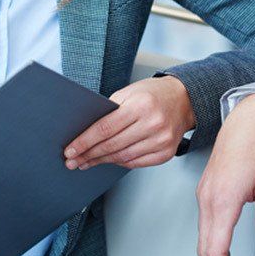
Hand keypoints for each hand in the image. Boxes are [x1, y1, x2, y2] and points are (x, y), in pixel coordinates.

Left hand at [63, 76, 194, 169]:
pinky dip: (119, 163)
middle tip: (72, 160)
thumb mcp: (129, 92)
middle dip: (88, 155)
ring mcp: (161, 140)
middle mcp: (153, 123)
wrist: (184, 100)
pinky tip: (107, 160)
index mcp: (141, 105)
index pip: (105, 128)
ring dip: (101, 161)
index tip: (70, 150)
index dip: (84, 142)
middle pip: (112, 145)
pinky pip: (136, 163)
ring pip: (123, 157)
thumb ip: (109, 110)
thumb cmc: (153, 94)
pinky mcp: (166, 153)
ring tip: (86, 162)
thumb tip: (85, 132)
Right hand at [196, 91, 254, 255]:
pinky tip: (214, 252)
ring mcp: (205, 192)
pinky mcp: (207, 188)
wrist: (247, 117)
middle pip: (204, 246)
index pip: (216, 247)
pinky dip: (206, 243)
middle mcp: (208, 197)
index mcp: (223, 198)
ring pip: (202, 235)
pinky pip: (204, 222)